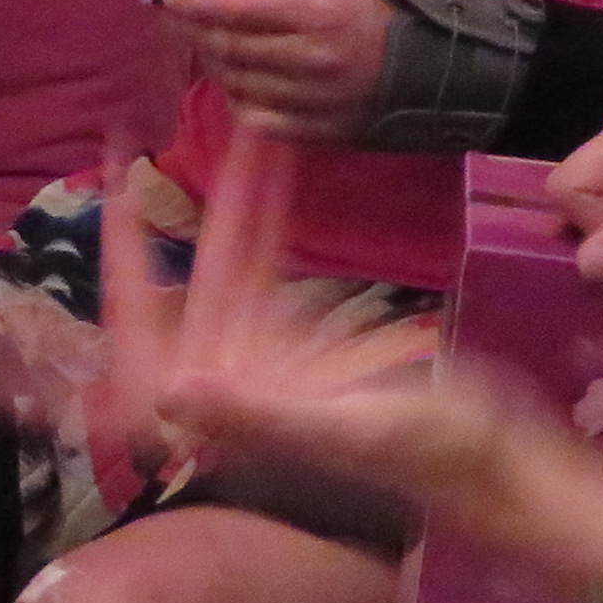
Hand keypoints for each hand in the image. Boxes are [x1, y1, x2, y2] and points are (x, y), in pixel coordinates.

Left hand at [98, 128, 532, 527]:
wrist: (491, 474)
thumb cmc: (426, 459)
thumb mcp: (340, 432)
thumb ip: (256, 415)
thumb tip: (172, 391)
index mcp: (218, 405)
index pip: (142, 314)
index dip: (122, 241)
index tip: (111, 163)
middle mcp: (225, 381)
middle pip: (189, 277)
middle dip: (187, 201)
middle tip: (172, 129)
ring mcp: (261, 364)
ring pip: (232, 267)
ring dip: (237, 201)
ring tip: (246, 128)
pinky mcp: (298, 353)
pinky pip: (270, 276)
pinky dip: (271, 226)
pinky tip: (276, 180)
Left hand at [143, 0, 395, 141]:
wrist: (457, 76)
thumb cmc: (410, 11)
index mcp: (322, 14)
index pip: (238, 9)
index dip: (196, 2)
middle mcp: (311, 62)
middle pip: (229, 47)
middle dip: (195, 29)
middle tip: (180, 14)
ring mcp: (313, 103)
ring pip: (237, 83)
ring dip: (213, 61)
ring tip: (206, 40)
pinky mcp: (317, 133)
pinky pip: (256, 117)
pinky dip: (237, 96)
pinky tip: (239, 78)